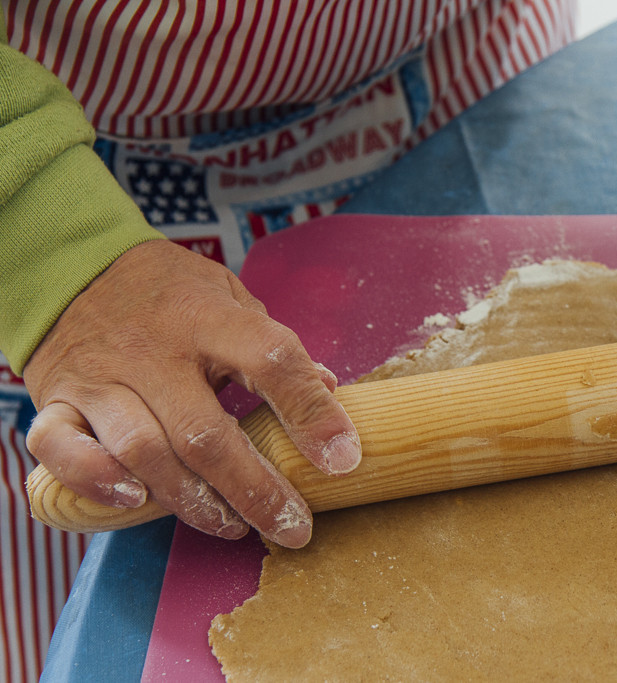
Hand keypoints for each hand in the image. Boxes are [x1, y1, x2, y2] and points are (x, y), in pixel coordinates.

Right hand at [23, 240, 360, 547]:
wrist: (73, 266)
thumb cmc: (168, 293)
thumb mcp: (230, 298)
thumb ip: (273, 346)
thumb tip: (330, 387)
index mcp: (208, 318)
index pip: (270, 360)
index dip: (311, 413)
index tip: (342, 459)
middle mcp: (152, 350)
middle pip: (205, 433)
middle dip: (255, 490)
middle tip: (292, 527)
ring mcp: (100, 378)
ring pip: (143, 453)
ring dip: (193, 501)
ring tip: (233, 525)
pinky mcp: (57, 400)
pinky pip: (62, 450)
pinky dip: (96, 481)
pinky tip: (134, 501)